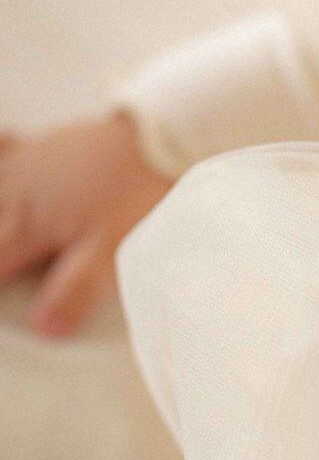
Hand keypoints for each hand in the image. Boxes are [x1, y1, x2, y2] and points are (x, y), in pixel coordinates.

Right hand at [0, 111, 173, 337]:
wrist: (161, 131)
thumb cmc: (139, 187)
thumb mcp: (113, 247)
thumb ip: (76, 288)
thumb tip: (43, 328)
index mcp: (26, 225)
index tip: (8, 298)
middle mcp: (14, 193)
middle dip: (1, 253)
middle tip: (14, 267)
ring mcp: (23, 165)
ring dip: (0, 218)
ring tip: (12, 237)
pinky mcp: (39, 147)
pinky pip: (4, 153)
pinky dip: (1, 159)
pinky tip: (4, 155)